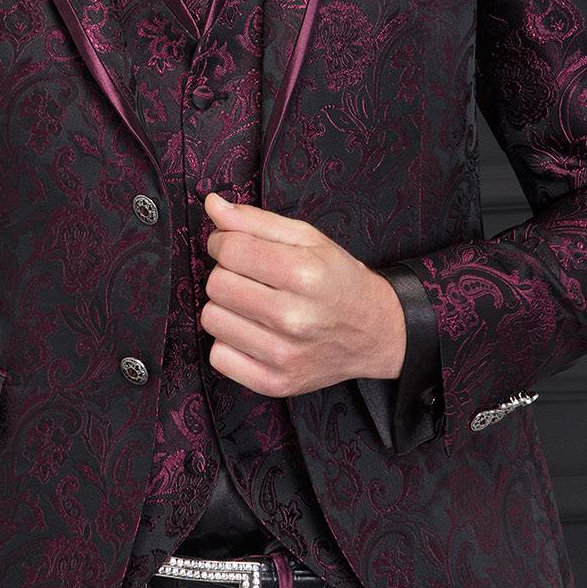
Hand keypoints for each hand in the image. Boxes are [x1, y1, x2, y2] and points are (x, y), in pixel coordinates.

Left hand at [199, 191, 406, 395]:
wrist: (375, 332)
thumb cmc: (338, 280)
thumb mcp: (308, 239)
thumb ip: (256, 220)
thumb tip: (211, 204)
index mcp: (303, 274)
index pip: (229, 249)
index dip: (224, 242)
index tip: (236, 247)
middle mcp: (293, 318)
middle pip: (216, 284)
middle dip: (227, 274)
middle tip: (251, 279)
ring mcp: (283, 355)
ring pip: (212, 319)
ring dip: (226, 308)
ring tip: (254, 306)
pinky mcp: (275, 383)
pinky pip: (218, 356)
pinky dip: (229, 342)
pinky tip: (254, 333)